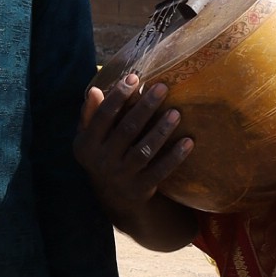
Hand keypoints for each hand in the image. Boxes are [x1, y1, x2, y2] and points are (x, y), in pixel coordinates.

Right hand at [75, 74, 198, 247]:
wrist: (114, 199)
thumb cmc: (102, 156)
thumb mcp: (88, 139)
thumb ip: (90, 115)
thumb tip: (96, 90)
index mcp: (87, 145)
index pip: (103, 117)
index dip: (118, 96)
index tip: (134, 77)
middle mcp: (102, 162)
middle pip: (126, 130)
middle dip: (144, 107)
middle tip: (162, 87)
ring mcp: (122, 176)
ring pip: (144, 151)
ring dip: (161, 131)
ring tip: (176, 112)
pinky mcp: (141, 188)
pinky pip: (160, 171)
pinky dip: (175, 157)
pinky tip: (188, 142)